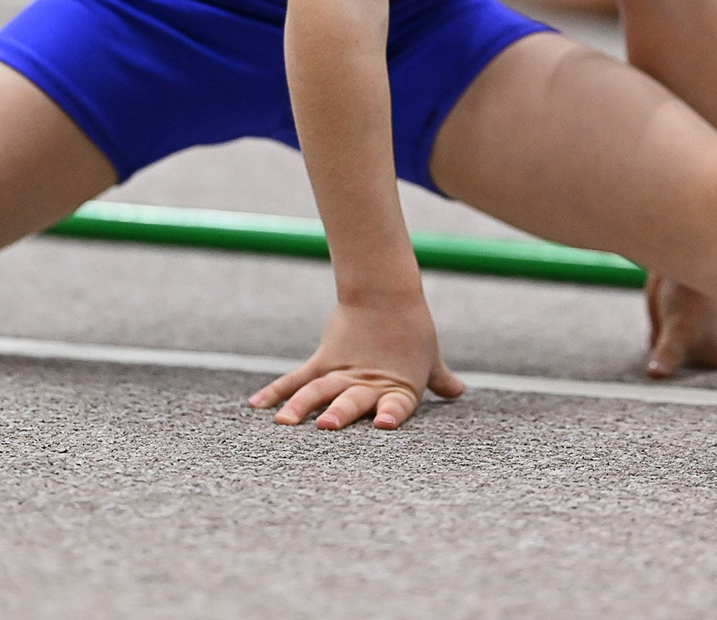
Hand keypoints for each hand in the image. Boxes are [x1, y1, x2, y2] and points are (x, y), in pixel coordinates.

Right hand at [248, 299, 464, 430]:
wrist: (385, 291)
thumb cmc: (412, 329)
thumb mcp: (429, 358)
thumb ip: (439, 379)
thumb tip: (459, 392)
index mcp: (398, 388)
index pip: (396, 405)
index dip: (390, 414)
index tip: (385, 425)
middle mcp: (368, 384)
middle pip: (352, 400)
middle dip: (339, 413)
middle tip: (326, 425)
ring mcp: (343, 373)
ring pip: (318, 391)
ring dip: (301, 406)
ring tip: (285, 422)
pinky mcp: (324, 360)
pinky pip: (297, 379)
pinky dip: (276, 392)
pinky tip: (257, 405)